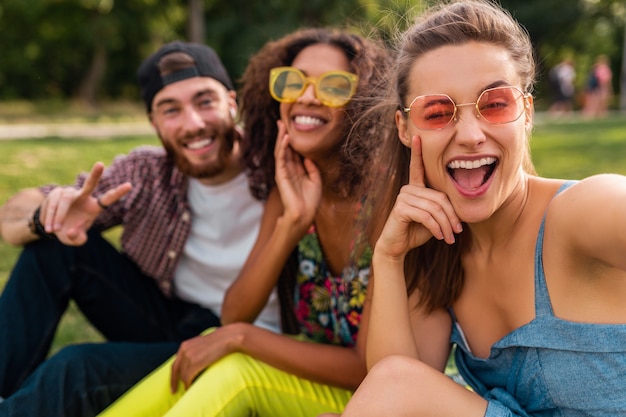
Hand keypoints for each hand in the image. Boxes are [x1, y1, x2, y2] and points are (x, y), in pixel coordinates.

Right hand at [40, 162, 131, 244]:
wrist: (52, 226)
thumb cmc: (69, 232)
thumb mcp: (75, 239)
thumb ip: (77, 239)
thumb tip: (71, 231)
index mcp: (94, 207)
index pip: (108, 199)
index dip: (118, 193)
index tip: (130, 185)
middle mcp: (83, 196)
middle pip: (90, 184)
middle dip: (95, 174)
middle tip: (100, 164)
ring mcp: (69, 193)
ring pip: (65, 200)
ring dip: (59, 216)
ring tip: (54, 230)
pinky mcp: (55, 193)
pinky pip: (52, 204)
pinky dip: (50, 217)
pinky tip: (49, 228)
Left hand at [170, 324, 249, 391]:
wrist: (228, 338)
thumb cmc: (219, 341)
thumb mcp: (202, 344)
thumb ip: (195, 350)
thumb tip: (194, 360)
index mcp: (185, 345)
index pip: (175, 363)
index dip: (173, 374)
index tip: (173, 383)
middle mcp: (184, 350)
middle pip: (175, 370)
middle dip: (174, 381)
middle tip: (173, 391)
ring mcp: (189, 357)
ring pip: (182, 375)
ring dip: (185, 383)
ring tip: (189, 388)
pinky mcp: (195, 363)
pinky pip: (188, 378)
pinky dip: (188, 384)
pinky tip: (191, 388)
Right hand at [273, 121, 321, 229]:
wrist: (304, 214)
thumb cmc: (310, 200)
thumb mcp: (315, 180)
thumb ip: (311, 167)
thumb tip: (308, 156)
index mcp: (297, 170)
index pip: (293, 152)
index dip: (293, 140)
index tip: (293, 127)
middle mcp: (289, 169)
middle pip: (285, 148)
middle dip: (283, 135)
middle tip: (282, 121)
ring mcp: (283, 171)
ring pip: (280, 151)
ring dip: (280, 138)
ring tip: (281, 125)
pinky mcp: (280, 175)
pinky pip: (280, 158)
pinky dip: (282, 147)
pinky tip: (284, 138)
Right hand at [375, 136, 461, 259]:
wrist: (397, 246)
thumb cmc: (417, 231)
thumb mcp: (434, 218)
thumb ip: (442, 208)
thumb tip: (459, 208)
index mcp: (415, 187)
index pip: (417, 167)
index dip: (418, 152)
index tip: (418, 136)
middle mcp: (408, 188)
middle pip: (439, 198)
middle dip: (451, 217)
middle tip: (457, 232)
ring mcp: (403, 197)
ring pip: (434, 208)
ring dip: (445, 226)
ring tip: (449, 238)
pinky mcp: (401, 208)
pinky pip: (426, 216)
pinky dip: (436, 228)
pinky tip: (439, 237)